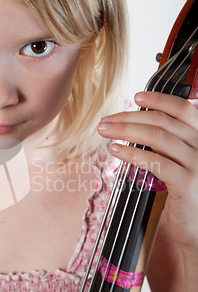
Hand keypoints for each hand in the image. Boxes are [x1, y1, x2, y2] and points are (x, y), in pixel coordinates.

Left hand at [97, 91, 197, 254]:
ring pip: (157, 137)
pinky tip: (116, 151)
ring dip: (125, 131)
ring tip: (105, 132)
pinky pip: (156, 162)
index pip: (184, 109)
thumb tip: (137, 124)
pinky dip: (132, 153)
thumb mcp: (181, 163)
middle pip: (163, 121)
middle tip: (106, 121)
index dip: (159, 99)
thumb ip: (168, 143)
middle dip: (130, 117)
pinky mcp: (187, 184)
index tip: (137, 97)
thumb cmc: (186, 194)